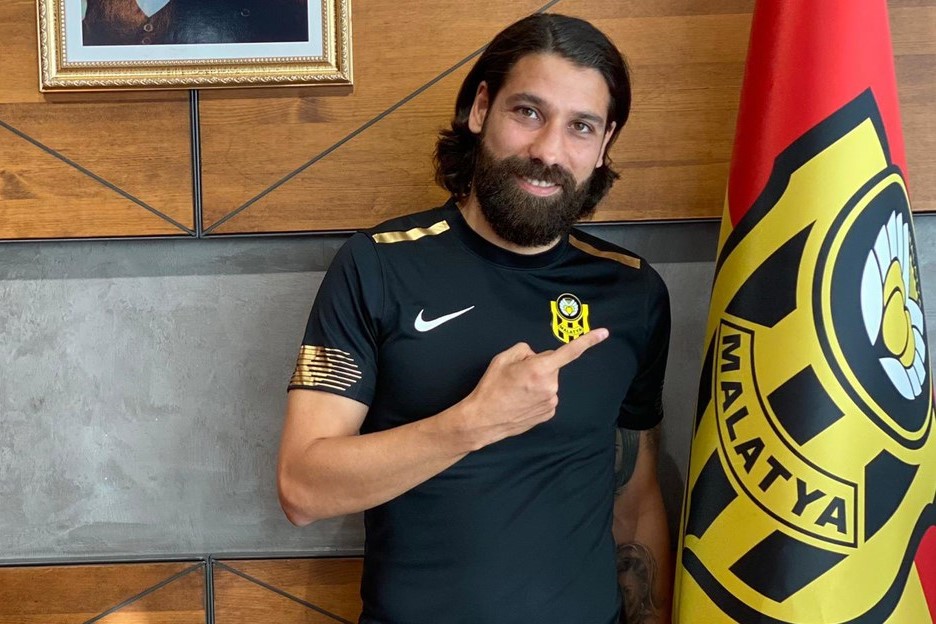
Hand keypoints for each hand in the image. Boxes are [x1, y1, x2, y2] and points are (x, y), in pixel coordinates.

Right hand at [457, 328, 608, 448]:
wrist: (484, 420)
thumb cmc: (491, 388)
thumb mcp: (502, 359)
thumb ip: (524, 350)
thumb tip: (535, 356)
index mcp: (539, 369)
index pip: (569, 351)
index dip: (588, 340)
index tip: (604, 333)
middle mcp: (550, 385)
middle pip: (551, 366)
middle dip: (539, 366)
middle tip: (518, 376)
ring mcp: (551, 401)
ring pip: (549, 382)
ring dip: (538, 382)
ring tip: (517, 391)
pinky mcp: (549, 413)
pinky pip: (547, 396)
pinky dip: (537, 396)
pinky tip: (522, 401)